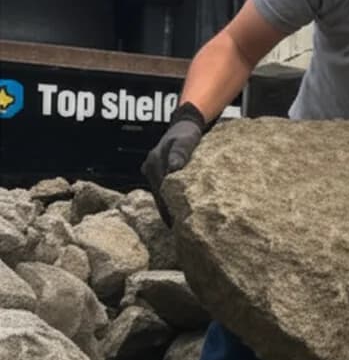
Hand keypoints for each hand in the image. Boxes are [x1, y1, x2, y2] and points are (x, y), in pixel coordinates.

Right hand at [141, 102, 205, 224]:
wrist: (185, 124)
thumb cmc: (187, 133)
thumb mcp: (186, 140)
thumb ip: (181, 153)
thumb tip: (174, 169)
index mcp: (154, 163)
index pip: (161, 191)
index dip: (169, 209)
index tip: (177, 226)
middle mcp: (150, 168)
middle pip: (159, 196)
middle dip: (168, 213)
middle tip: (179, 234)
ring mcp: (152, 171)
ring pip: (159, 195)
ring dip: (168, 209)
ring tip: (178, 229)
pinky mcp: (157, 173)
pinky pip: (162, 191)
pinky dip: (169, 202)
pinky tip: (177, 215)